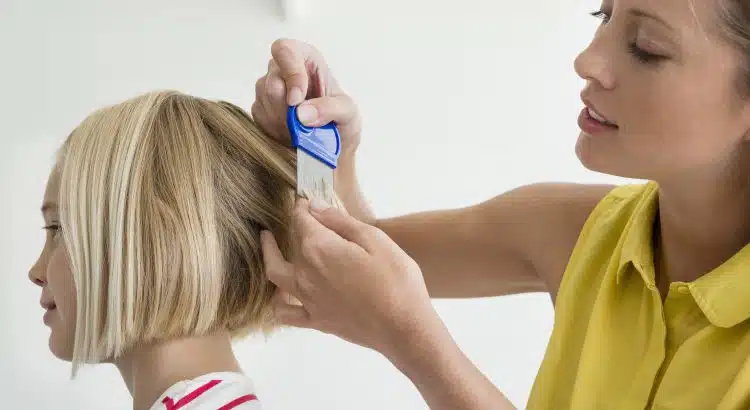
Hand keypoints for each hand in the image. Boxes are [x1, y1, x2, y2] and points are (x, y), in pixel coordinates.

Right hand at [252, 38, 361, 156]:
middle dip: (287, 108)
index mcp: (306, 58)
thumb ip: (330, 108)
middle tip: (304, 124)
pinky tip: (291, 133)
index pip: (286, 50)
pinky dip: (276, 129)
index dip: (290, 73)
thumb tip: (302, 113)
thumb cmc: (342, 120)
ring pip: (264, 101)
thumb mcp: (348, 112)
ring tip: (302, 129)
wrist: (332, 145)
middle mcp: (283, 69)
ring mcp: (268, 88)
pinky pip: (260, 117)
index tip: (297, 100)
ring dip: (283, 121)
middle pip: (272, 82)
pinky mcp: (260, 108)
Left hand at [260, 198, 437, 356]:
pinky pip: (285, 313)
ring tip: (267, 243)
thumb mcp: (375, 240)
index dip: (303, 207)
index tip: (306, 200)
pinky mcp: (316, 320)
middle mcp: (306, 272)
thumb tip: (315, 207)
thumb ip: (341, 222)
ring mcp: (308, 299)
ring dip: (269, 255)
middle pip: (291, 244)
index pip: (302, 220)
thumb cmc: (396, 280)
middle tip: (298, 216)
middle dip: (293, 226)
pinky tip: (278, 294)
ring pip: (276, 275)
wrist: (403, 328)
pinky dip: (277, 302)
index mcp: (320, 248)